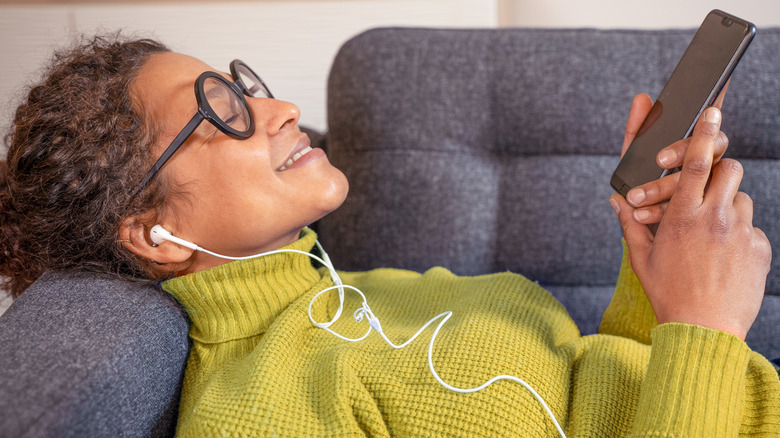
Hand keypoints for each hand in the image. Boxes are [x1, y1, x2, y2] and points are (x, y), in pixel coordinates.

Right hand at [610, 106, 770, 339]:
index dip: (704, 134)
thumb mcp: (641, 258)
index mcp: (682, 218)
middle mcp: (715, 220)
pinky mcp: (759, 248)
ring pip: (741, 198)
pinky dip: (737, 233)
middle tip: (707, 180)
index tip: (712, 112)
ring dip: (726, 204)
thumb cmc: (668, 293)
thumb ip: (630, 223)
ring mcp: (741, 233)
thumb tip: (616, 200)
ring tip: (710, 231)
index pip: (697, 164)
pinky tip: (722, 255)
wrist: (704, 330)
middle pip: (728, 169)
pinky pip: (751, 227)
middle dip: (719, 165)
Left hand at [619, 86, 729, 223]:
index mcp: (697, 148)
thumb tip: (642, 98)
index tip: (685, 133)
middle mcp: (707, 166)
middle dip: (682, 153)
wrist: (640, 222)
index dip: (702, 129)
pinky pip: (684, 212)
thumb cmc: (643, 181)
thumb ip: (638, 129)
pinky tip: (640, 214)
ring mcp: (704, 191)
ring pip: (695, 185)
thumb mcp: (635, 157)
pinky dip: (658, 212)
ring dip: (663, 188)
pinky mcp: (697, 214)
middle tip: (660, 160)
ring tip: (636, 198)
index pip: (709, 131)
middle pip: (706, 154)